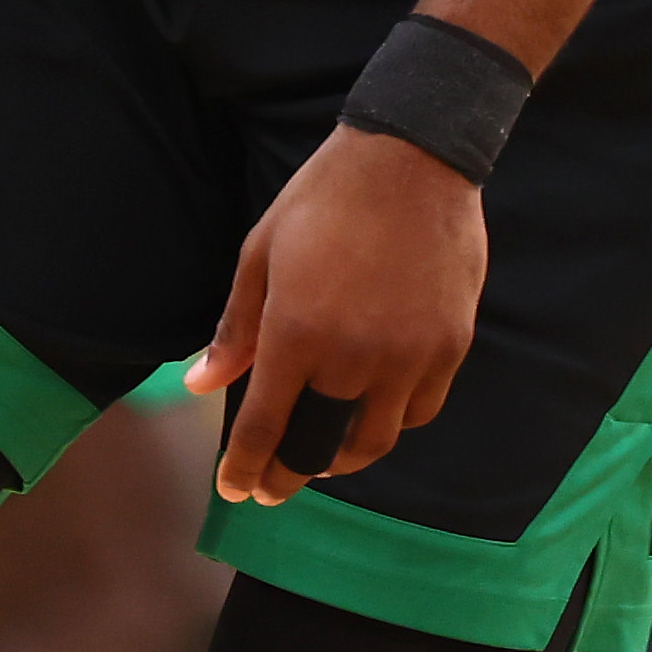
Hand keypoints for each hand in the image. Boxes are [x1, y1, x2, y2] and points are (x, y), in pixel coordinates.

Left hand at [184, 124, 488, 504]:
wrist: (411, 160)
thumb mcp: (260, 253)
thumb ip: (235, 328)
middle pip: (319, 444)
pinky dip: (392, 423)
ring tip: (322, 457)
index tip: (234, 491)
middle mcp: (354, 356)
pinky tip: (373, 416)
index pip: (266, 424)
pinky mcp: (450, 348)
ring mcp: (408, 357)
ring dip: (342, 457)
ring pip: (375, 439)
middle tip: (274, 486)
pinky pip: (419, 410)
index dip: (247, 465)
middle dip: (290, 473)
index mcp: (297, 331)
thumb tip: (201, 385)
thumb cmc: (323, 200)